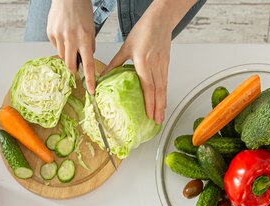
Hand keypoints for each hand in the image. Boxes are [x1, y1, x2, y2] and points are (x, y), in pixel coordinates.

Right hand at [47, 0, 96, 91]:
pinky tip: (63, 32)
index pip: (88, 64)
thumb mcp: (91, 27)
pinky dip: (60, 43)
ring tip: (70, 39)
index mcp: (84, 38)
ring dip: (67, 53)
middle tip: (76, 64)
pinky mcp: (50, 33)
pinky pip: (55, 46)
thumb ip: (89, 44)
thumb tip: (85, 59)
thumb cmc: (81, 9)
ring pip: (62, 56)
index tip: (91, 90)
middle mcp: (71, 38)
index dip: (90, 79)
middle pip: (70, 65)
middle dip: (73, 68)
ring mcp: (59, 36)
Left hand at [104, 1, 184, 123]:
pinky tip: (163, 102)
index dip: (149, 102)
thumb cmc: (143, 31)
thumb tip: (104, 75)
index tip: (149, 114)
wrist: (160, 20)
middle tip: (156, 122)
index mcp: (143, 62)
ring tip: (161, 117)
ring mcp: (162, 65)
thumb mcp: (125, 48)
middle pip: (158, 91)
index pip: (148, 86)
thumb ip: (115, 63)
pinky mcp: (166, 64)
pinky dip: (164, 94)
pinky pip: (165, 82)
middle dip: (157, 108)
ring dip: (162, 104)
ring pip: (163, 88)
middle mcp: (154, 66)